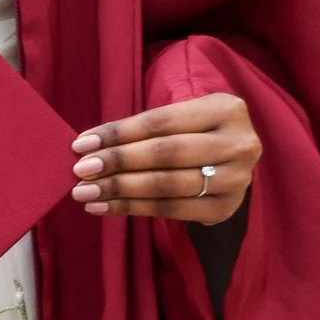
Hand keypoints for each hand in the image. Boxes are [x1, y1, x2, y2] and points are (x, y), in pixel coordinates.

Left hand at [72, 93, 259, 223]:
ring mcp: (236, 180)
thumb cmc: (194, 131)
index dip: (119, 133)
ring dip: (120, 190)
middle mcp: (239, 144)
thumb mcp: (182, 117)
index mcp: (226, 109)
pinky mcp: (225, 209)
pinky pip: (171, 210)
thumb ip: (143, 129)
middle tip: (81, 171)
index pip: (162, 122)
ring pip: (167, 185)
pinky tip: (105, 207)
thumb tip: (88, 149)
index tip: (82, 144)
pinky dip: (133, 209)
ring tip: (86, 192)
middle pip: (166, 154)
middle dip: (118, 162)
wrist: (230, 158)